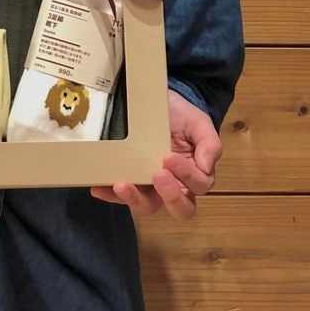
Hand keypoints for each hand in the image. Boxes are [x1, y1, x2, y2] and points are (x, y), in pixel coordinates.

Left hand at [91, 89, 220, 221]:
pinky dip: (110, 195)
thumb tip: (206, 166)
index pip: (198, 186)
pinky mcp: (130, 180)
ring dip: (134, 199)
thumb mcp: (198, 122)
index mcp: (195, 174)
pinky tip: (99, 188)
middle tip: (157, 175)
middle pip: (180, 209)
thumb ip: (209, 143)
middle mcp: (175, 185)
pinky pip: (120, 196)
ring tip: (121, 185)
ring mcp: (151, 186)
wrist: (157, 101)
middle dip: (169, 196)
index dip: (187, 175)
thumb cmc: (181, 115)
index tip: (170, 157)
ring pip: (148, 206)